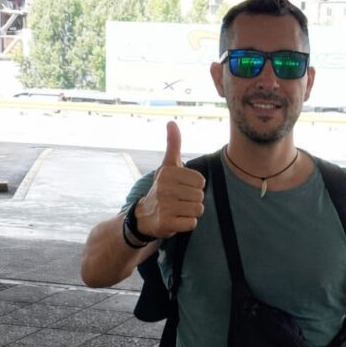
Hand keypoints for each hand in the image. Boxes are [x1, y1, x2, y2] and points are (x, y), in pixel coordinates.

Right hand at [135, 121, 205, 238]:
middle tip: (180, 201)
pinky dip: (187, 224)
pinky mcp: (167, 223)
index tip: (182, 188)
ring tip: (178, 210)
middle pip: (200, 196)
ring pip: (198, 209)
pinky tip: (177, 220)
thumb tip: (171, 122)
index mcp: (168, 173)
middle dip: (193, 200)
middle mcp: (165, 188)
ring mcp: (165, 206)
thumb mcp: (167, 166)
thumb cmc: (162, 189)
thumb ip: (173, 145)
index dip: (195, 187)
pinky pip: (192, 223)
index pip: (200, 181)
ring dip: (191, 212)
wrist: (145, 216)